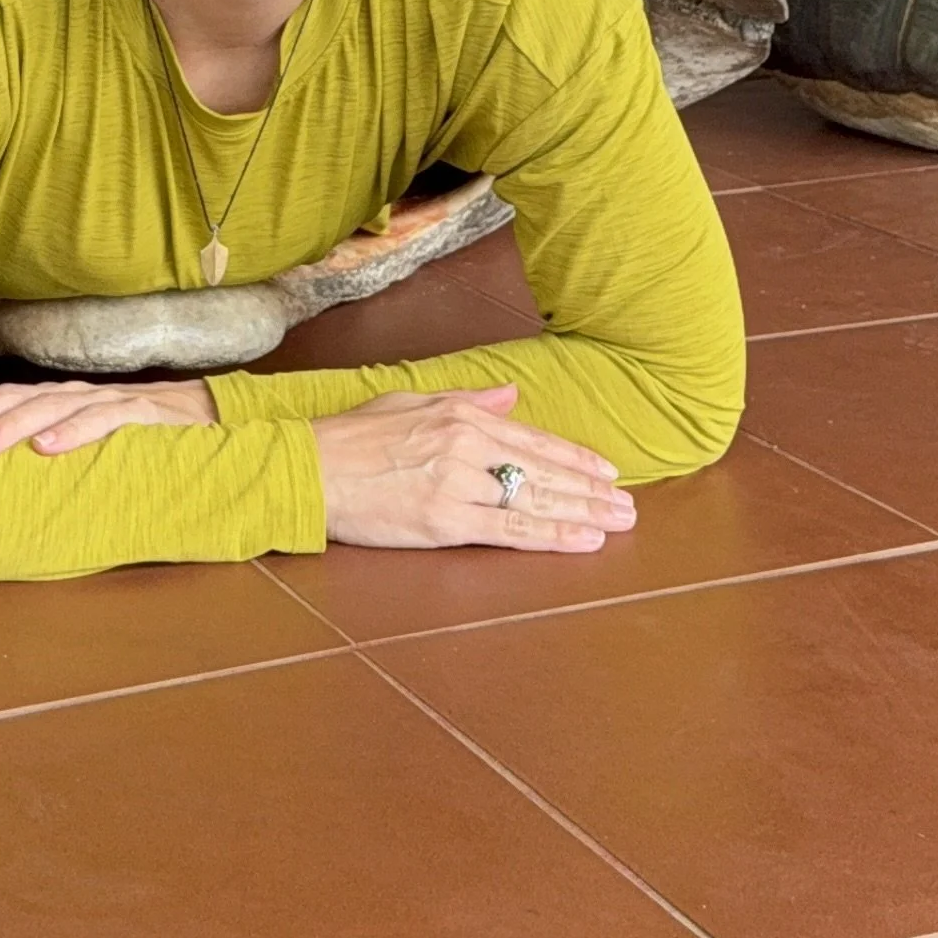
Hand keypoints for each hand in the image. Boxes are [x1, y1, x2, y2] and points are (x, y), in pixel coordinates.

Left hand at [0, 375, 218, 455]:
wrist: (215, 421)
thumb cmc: (139, 442)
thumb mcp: (85, 447)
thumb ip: (45, 452)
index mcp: (56, 401)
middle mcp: (75, 395)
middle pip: (15, 396)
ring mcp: (109, 401)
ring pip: (52, 406)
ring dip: (13, 424)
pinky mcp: (144, 415)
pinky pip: (105, 421)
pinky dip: (74, 433)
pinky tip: (47, 448)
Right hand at [312, 382, 635, 552]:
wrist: (308, 469)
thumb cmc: (351, 438)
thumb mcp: (410, 401)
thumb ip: (466, 400)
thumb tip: (510, 395)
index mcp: (460, 416)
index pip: (532, 439)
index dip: (574, 458)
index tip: (607, 471)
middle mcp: (466, 446)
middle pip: (543, 471)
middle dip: (591, 489)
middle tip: (629, 505)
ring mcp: (457, 484)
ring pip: (535, 500)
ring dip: (583, 512)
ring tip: (618, 522)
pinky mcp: (444, 521)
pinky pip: (509, 530)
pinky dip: (551, 535)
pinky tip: (582, 541)